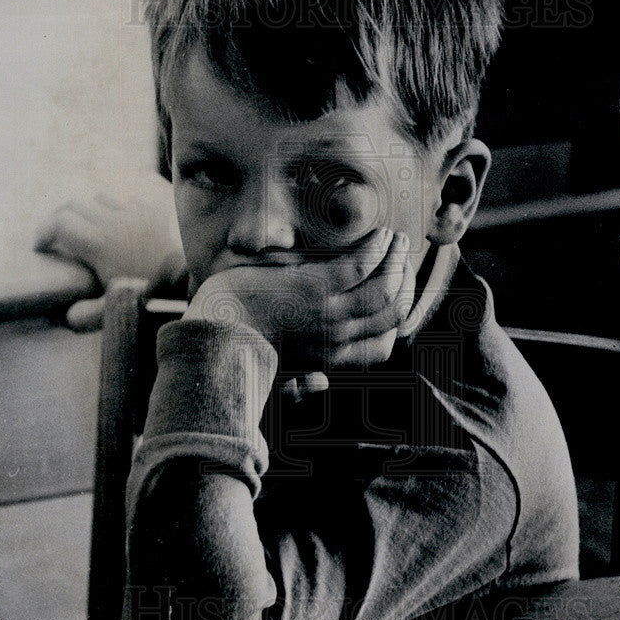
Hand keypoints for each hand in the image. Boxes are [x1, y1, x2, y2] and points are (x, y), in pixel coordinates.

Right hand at [34, 172, 182, 330]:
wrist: (200, 274)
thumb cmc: (159, 294)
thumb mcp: (120, 309)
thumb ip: (90, 315)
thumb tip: (68, 316)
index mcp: (98, 242)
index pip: (58, 224)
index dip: (43, 233)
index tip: (40, 247)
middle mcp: (113, 220)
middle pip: (73, 205)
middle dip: (59, 218)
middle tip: (56, 236)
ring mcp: (135, 211)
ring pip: (100, 199)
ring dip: (88, 211)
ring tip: (88, 229)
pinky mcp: (155, 210)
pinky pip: (128, 200)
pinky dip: (117, 208)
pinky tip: (121, 225)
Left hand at [184, 228, 415, 369]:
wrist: (213, 335)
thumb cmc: (236, 346)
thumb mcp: (274, 369)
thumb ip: (298, 382)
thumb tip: (320, 385)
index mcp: (329, 359)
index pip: (382, 347)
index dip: (397, 319)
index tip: (397, 292)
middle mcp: (337, 339)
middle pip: (393, 314)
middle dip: (405, 283)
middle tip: (404, 257)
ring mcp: (329, 314)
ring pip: (385, 289)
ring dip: (397, 260)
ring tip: (398, 240)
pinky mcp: (315, 288)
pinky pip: (362, 266)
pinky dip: (377, 249)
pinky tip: (381, 235)